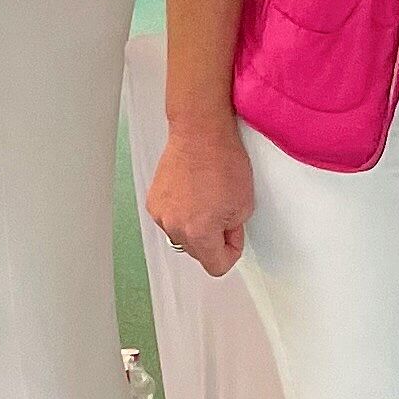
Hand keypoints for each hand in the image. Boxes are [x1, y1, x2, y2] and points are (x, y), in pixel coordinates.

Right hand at [146, 114, 255, 275]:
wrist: (200, 132)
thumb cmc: (224, 161)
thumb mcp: (245, 204)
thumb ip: (234, 230)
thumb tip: (225, 237)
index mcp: (199, 232)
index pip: (215, 266)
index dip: (230, 253)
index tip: (234, 237)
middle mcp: (174, 227)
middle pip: (196, 252)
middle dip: (213, 238)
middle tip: (224, 211)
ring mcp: (160, 214)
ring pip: (182, 235)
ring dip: (195, 225)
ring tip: (207, 197)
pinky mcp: (153, 200)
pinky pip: (170, 219)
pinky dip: (182, 212)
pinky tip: (192, 192)